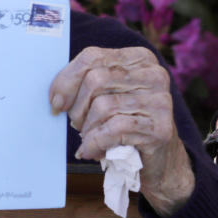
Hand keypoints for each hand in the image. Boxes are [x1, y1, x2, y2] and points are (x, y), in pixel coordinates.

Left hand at [48, 46, 194, 216]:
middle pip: (95, 80)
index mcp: (138, 58)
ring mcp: (161, 100)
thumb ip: (85, 84)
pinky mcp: (160, 128)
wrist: (158, 160)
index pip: (92, 57)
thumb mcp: (105, 96)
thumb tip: (56, 97)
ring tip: (89, 139)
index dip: (67, 80)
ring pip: (102, 106)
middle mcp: (153, 74)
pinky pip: (114, 129)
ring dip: (87, 129)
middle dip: (77, 108)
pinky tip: (93, 150)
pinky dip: (95, 143)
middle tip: (78, 125)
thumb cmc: (123, 124)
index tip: (56, 102)